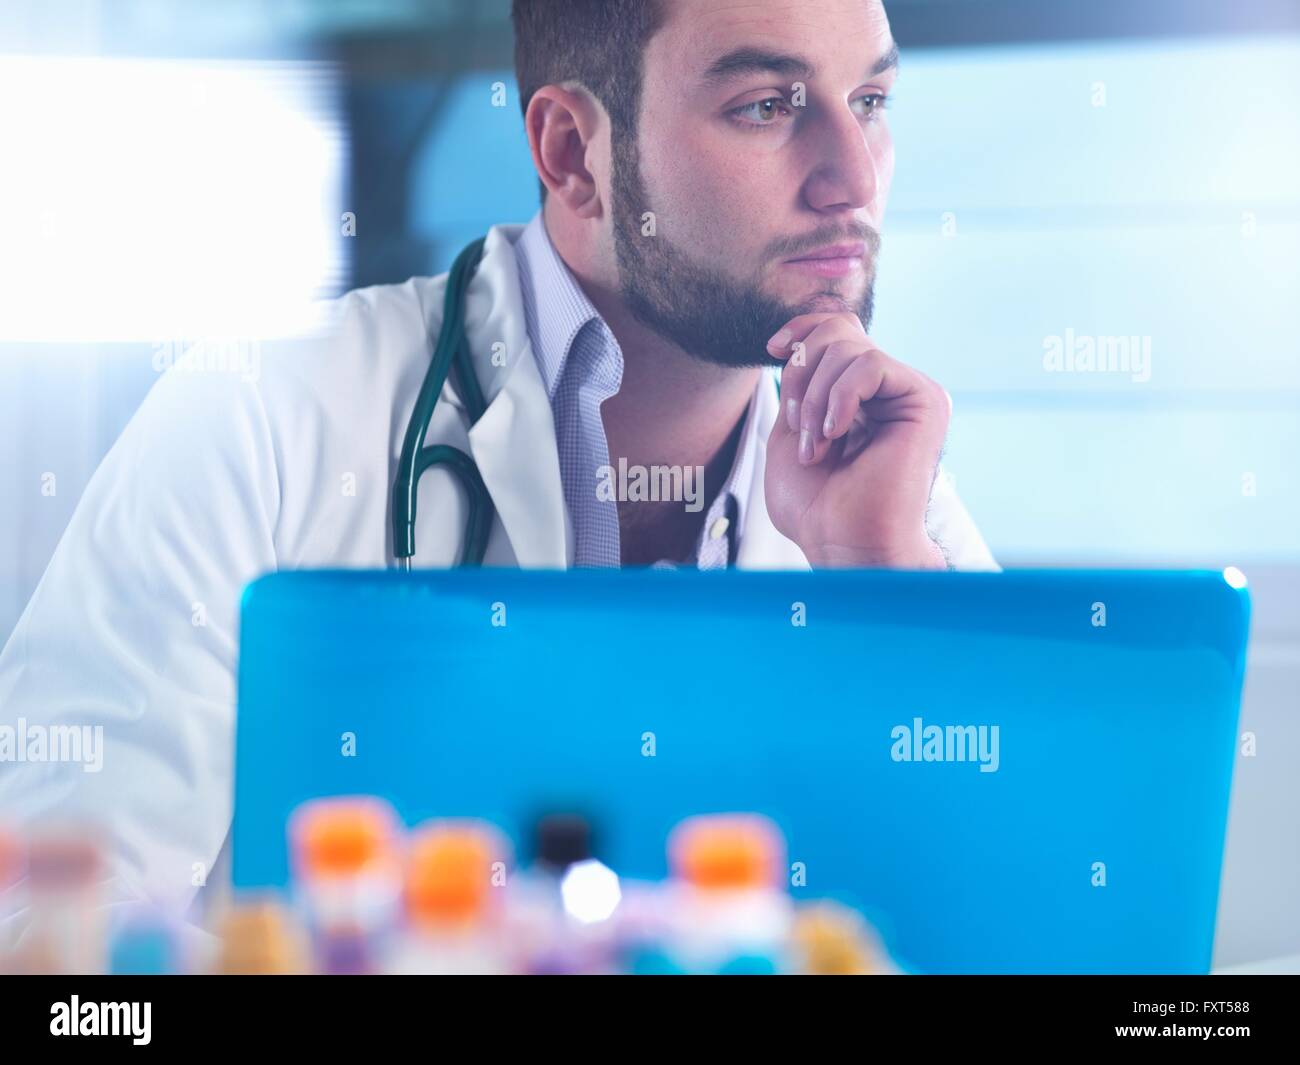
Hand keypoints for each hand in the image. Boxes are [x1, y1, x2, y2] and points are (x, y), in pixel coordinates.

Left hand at [764, 312, 949, 568]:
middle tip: (798, 428)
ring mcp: (908, 392)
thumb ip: (800, 382)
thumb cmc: (815, 504)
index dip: (802, 328)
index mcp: (859, 394)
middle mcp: (888, 389)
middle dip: (800, 375)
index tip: (773, 350)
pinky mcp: (925, 400)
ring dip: (814, 399)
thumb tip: (799, 338)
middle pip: (837, 331)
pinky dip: (838, 399)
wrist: (842, 542)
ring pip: (848, 348)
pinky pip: (870, 365)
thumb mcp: (791, 429)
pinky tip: (836, 435)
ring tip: (815, 446)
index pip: (837, 328)